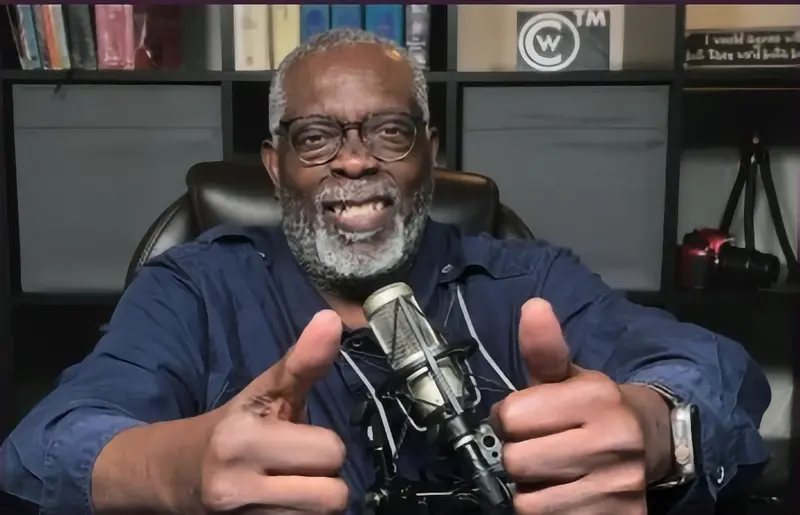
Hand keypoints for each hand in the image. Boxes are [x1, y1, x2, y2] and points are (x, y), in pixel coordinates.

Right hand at [200, 310, 348, 513]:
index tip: (300, 439)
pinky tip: (281, 504)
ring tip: (289, 487)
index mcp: (243, 438)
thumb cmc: (230, 428)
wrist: (172, 474)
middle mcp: (235, 485)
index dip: (323, 444)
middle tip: (298, 467)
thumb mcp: (263, 392)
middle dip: (324, 478)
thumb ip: (302, 361)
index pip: (330, 450)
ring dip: (314, 503)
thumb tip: (332, 318)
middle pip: (332, 494)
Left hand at [494, 299, 649, 514]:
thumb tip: (533, 306)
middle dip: (519, 453)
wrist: (653, 443)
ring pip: (528, 498)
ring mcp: (618, 486)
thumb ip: (545, 349)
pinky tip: (565, 493)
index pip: (510, 417)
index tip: (527, 417)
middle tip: (540, 446)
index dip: (509, 418)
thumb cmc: (595, 409)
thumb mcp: (569, 376)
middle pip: (516, 460)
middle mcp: (614, 441)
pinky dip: (546, 510)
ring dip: (531, 487)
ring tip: (552, 471)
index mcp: (597, 397)